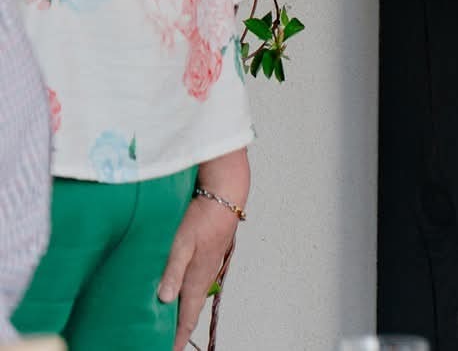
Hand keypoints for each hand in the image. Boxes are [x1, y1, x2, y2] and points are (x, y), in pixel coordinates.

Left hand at [159, 148, 247, 346]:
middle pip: (190, 307)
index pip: (187, 316)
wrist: (226, 190)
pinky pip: (194, 276)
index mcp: (198, 277)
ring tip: (166, 314)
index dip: (178, 337)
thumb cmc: (204, 214)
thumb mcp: (181, 243)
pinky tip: (176, 281)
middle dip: (177, 325)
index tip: (169, 350)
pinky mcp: (207, 250)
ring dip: (180, 305)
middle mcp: (205, 273)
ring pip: (192, 291)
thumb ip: (172, 271)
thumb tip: (163, 299)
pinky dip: (184, 287)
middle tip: (162, 336)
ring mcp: (208, 261)